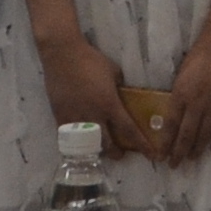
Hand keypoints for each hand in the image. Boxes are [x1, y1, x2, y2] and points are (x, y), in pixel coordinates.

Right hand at [36, 31, 148, 160]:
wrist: (63, 54)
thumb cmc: (91, 60)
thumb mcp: (114, 72)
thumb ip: (120, 87)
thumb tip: (122, 94)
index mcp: (110, 104)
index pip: (129, 130)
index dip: (141, 144)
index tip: (151, 155)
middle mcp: (93, 115)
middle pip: (107, 144)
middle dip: (116, 153)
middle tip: (120, 154)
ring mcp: (75, 117)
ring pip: (87, 144)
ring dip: (96, 150)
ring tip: (100, 152)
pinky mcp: (60, 116)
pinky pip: (69, 137)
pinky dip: (76, 143)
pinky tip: (79, 145)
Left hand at [161, 21, 210, 163]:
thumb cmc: (199, 52)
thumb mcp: (181, 74)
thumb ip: (178, 95)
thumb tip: (173, 116)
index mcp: (182, 93)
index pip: (171, 125)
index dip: (166, 143)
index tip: (160, 156)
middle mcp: (198, 102)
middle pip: (187, 134)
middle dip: (180, 153)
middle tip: (174, 166)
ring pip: (205, 134)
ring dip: (198, 150)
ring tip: (192, 160)